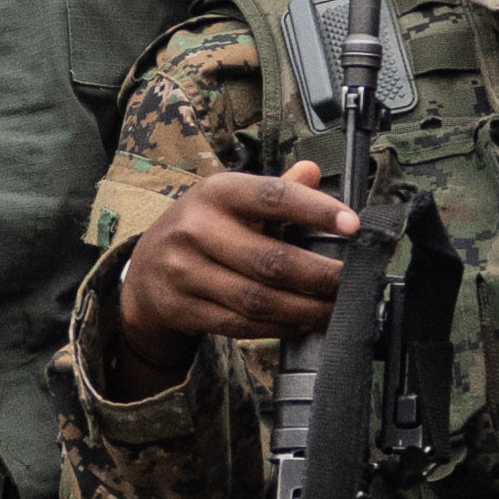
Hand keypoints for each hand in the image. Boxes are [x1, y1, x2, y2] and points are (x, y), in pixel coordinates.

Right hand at [119, 162, 358, 364]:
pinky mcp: (185, 309)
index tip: (352, 225)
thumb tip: (312, 171)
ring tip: (334, 308)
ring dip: (305, 308)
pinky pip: (242, 324)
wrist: (145, 270)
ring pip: (258, 299)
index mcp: (216, 193)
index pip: (273, 197)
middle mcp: (196, 230)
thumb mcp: (231, 199)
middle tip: (350, 282)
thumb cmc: (202, 228)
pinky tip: (303, 322)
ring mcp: (186, 273)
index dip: (315, 210)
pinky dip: (280, 326)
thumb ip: (276, 189)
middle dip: (319, 275)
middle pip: (270, 261)